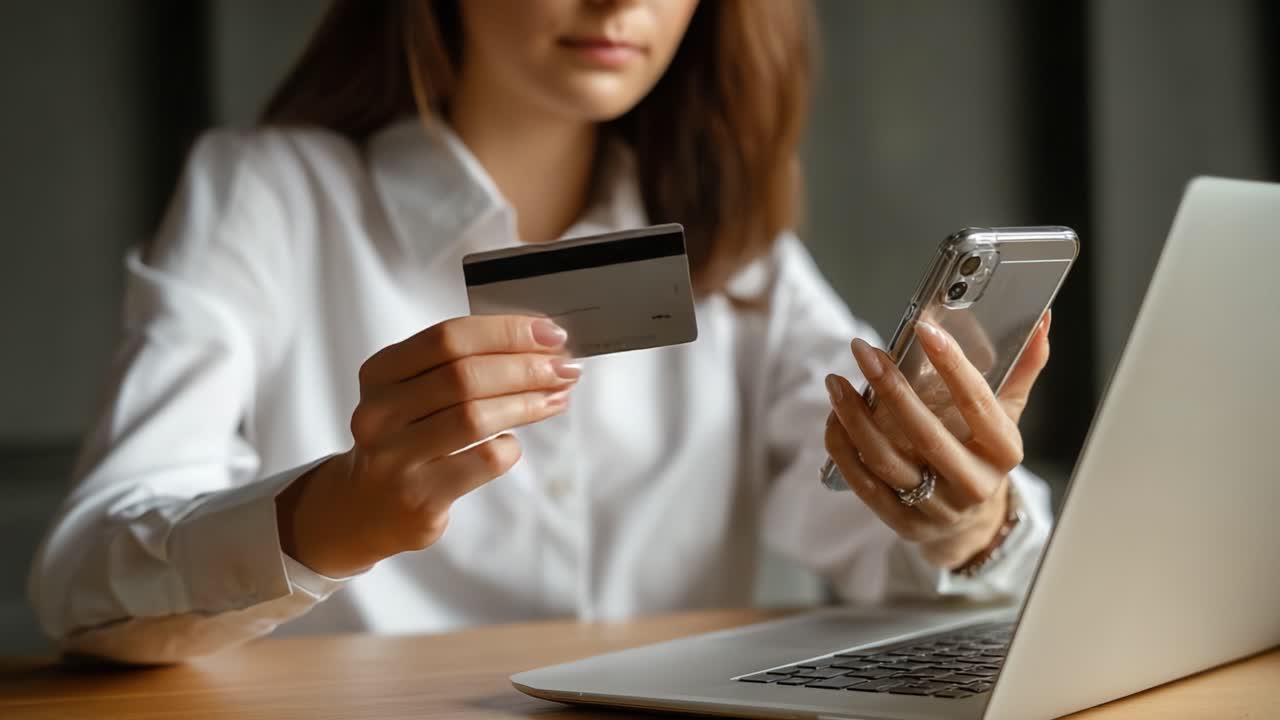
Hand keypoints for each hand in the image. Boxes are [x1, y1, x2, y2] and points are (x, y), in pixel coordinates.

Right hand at [276, 316, 580, 576]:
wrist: (363, 506)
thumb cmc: (405, 437)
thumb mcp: (414, 391)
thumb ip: (464, 364)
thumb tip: (541, 347)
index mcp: (381, 372)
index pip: (448, 338)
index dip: (506, 332)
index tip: (550, 334)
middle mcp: (380, 412)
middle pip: (465, 376)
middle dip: (525, 367)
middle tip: (564, 368)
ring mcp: (396, 457)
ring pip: (475, 418)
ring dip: (528, 403)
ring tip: (558, 396)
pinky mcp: (420, 496)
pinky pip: (483, 462)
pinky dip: (509, 447)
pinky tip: (513, 443)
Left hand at [823, 312, 1050, 568]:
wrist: (971, 522)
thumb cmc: (982, 454)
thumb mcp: (1007, 416)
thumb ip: (1021, 369)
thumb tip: (1041, 320)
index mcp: (1004, 452)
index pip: (979, 404)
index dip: (953, 366)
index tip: (925, 330)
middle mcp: (974, 484)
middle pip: (926, 434)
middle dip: (891, 388)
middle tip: (864, 351)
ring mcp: (937, 508)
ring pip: (888, 461)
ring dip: (856, 418)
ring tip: (837, 381)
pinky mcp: (903, 523)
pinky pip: (864, 484)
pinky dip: (843, 449)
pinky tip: (834, 417)